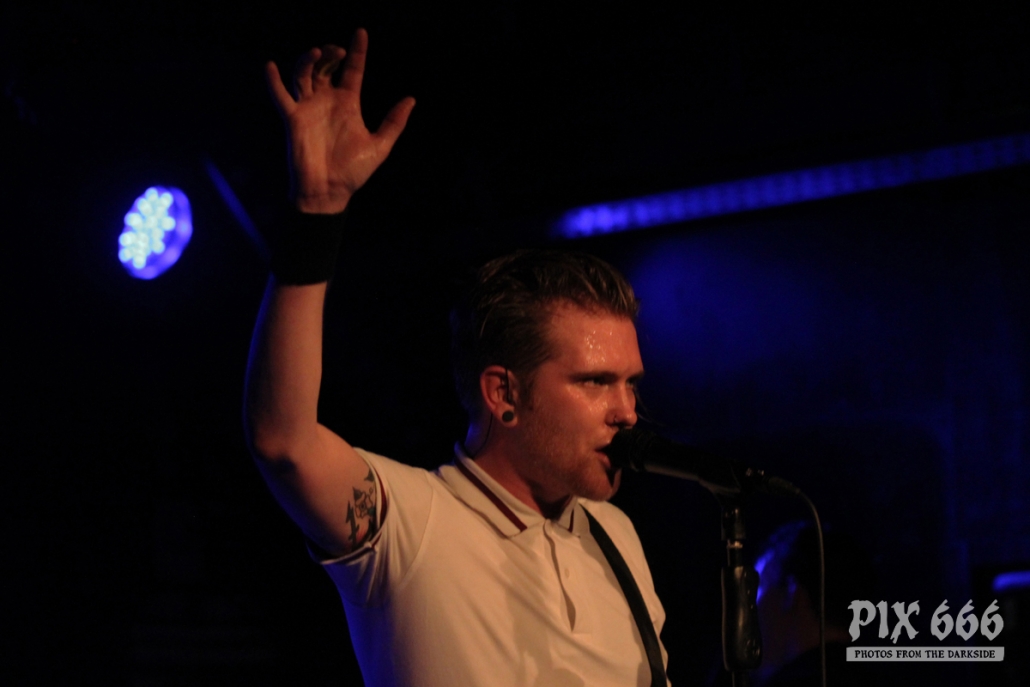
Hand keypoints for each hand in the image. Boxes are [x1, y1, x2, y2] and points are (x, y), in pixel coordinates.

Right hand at [266, 29, 414, 213]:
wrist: (330, 192)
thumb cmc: (353, 172)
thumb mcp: (380, 145)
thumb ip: (394, 122)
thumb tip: (411, 99)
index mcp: (348, 104)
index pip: (353, 70)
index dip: (357, 51)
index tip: (361, 33)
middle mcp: (327, 101)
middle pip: (326, 67)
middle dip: (331, 53)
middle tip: (338, 50)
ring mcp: (308, 108)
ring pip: (304, 74)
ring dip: (308, 60)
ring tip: (319, 53)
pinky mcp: (293, 119)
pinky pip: (280, 96)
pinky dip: (273, 81)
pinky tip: (271, 66)